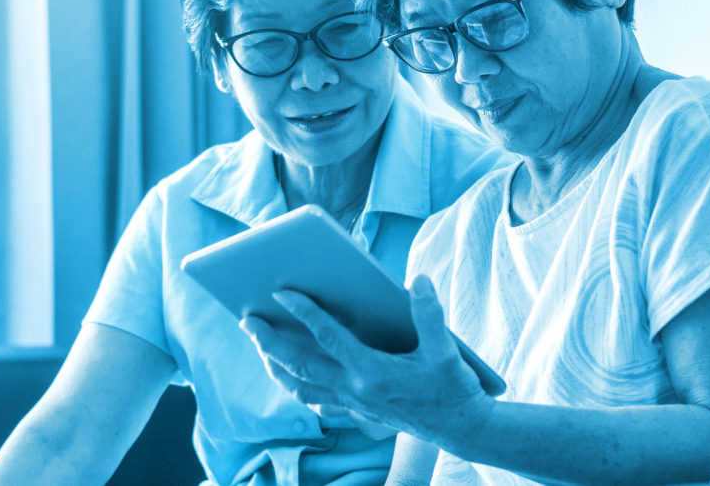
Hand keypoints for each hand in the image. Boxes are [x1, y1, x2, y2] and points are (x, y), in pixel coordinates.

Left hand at [239, 275, 495, 443]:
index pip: (328, 337)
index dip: (304, 312)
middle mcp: (355, 390)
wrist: (462, 429)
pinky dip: (297, 386)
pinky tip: (290, 374)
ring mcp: (353, 404)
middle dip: (270, 341)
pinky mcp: (356, 413)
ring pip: (301, 386)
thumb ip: (429, 313)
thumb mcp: (447, 349)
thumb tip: (417, 280)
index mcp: (373, 372)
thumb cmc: (454, 386)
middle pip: (300, 364)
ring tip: (260, 345)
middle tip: (247, 319)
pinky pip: (316, 399)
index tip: (281, 292)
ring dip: (276, 365)